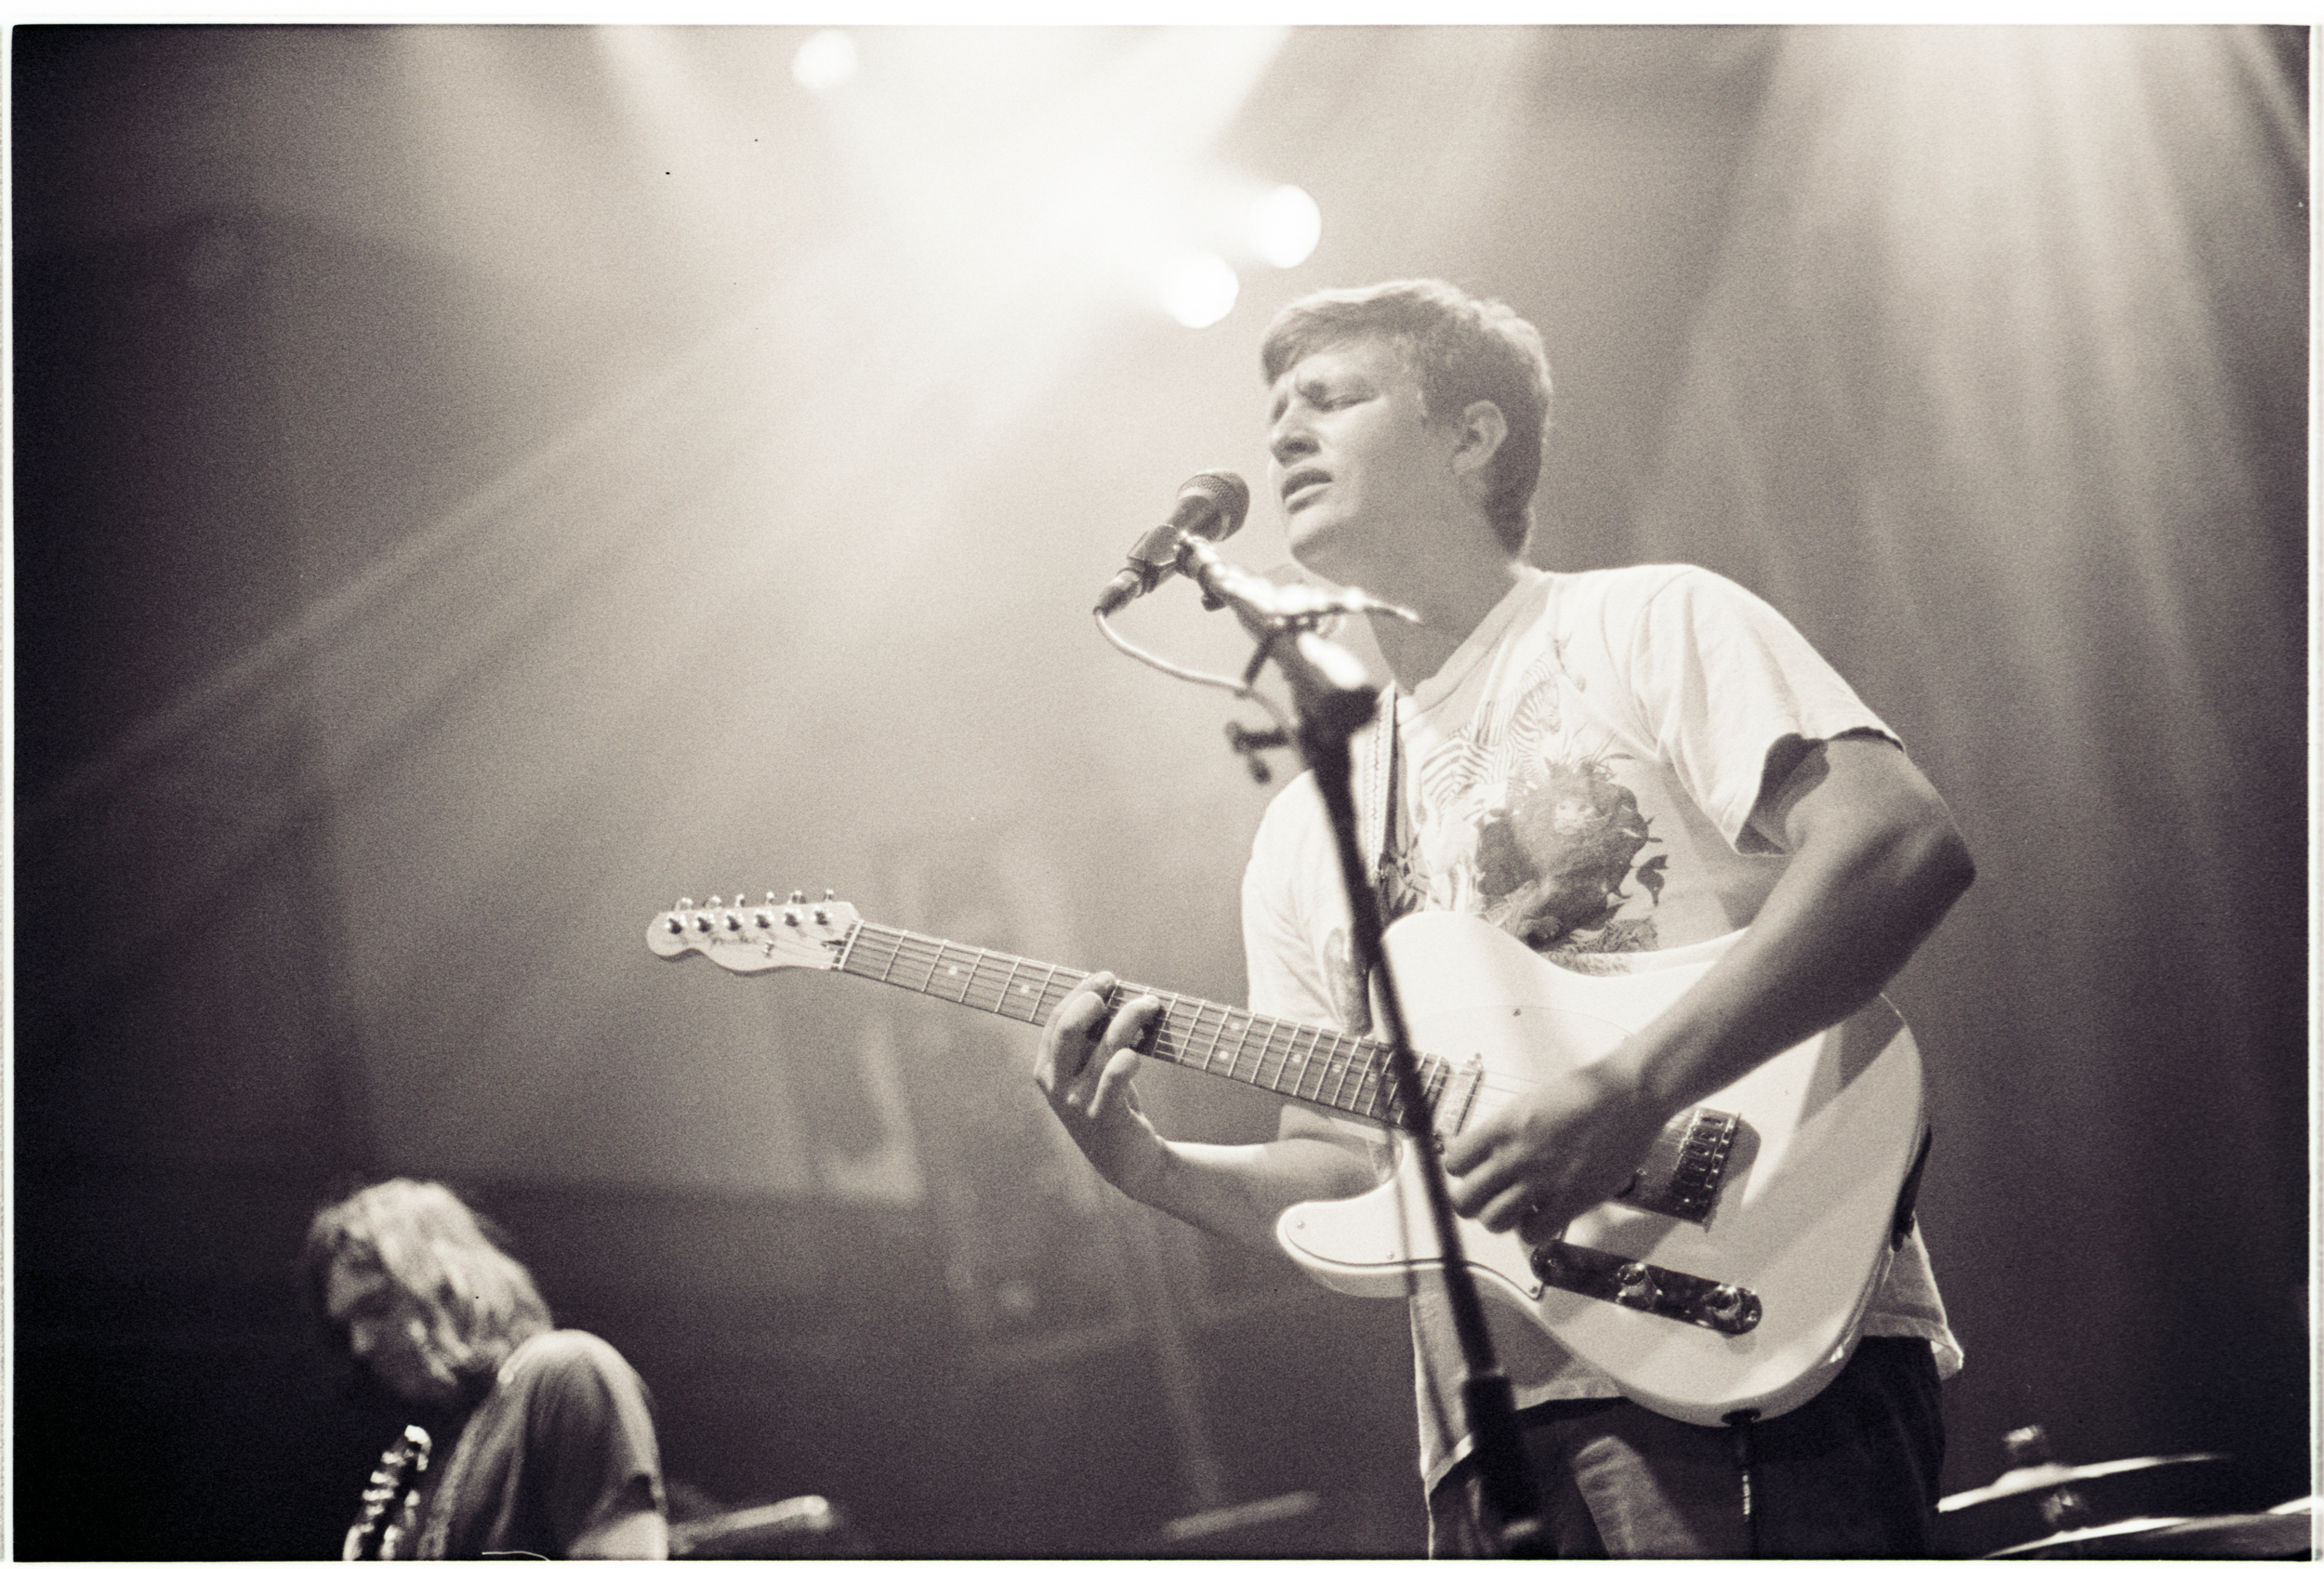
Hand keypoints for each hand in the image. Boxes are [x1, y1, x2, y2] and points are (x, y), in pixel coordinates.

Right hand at [1033, 972, 1168, 1198]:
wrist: (1129, 1162)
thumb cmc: (1110, 1105)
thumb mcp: (1089, 1073)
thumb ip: (1088, 1041)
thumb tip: (1108, 992)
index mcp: (1046, 1070)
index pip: (1056, 1020)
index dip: (1080, 992)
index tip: (1107, 978)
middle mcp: (1056, 1086)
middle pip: (1069, 1027)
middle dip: (1093, 998)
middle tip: (1118, 986)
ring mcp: (1078, 1103)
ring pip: (1105, 1044)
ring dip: (1131, 1016)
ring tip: (1150, 1005)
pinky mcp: (1105, 1116)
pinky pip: (1117, 1074)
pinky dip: (1130, 1056)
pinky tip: (1139, 1052)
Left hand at [1439, 1060, 1666, 1239]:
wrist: (1629, 1096)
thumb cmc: (1586, 1092)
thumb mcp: (1531, 1102)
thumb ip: (1505, 1131)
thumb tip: (1484, 1153)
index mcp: (1503, 1126)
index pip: (1454, 1163)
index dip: (1461, 1172)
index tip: (1472, 1173)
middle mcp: (1516, 1155)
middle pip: (1465, 1200)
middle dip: (1473, 1202)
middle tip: (1487, 1198)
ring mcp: (1542, 1181)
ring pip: (1493, 1222)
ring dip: (1500, 1219)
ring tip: (1514, 1209)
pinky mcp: (1571, 1201)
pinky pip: (1533, 1234)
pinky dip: (1532, 1230)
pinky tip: (1542, 1215)